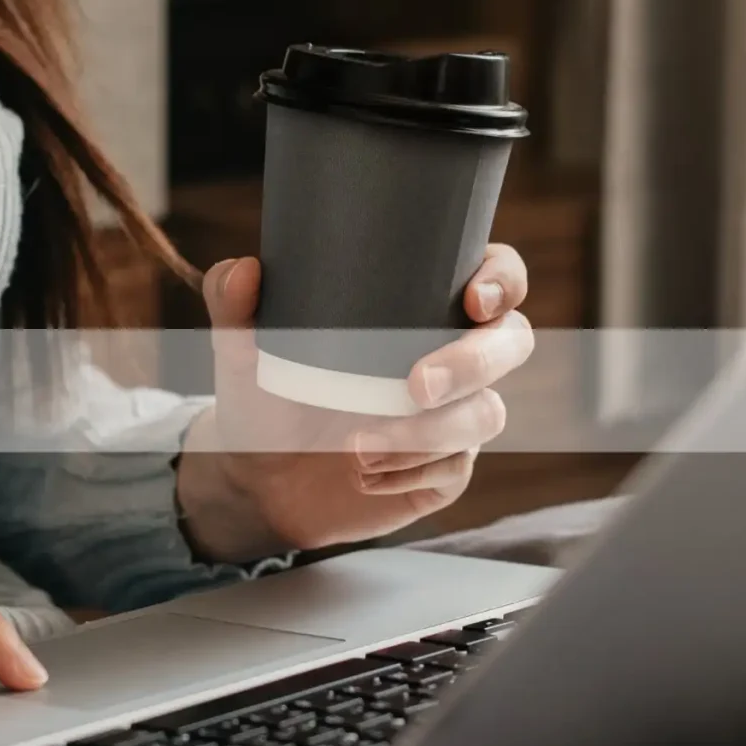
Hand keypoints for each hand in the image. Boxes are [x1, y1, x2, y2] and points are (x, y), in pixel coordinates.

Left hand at [175, 248, 533, 561]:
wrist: (258, 475)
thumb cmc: (266, 392)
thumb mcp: (241, 347)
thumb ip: (233, 302)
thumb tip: (244, 270)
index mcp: (421, 306)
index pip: (495, 277)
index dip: (502, 280)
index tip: (473, 299)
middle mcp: (454, 354)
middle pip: (512, 344)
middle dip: (471, 364)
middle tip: (413, 386)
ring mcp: (457, 413)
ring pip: (484, 414)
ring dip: (424, 434)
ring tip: (357, 446)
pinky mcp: (448, 469)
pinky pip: (455, 468)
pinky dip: (408, 472)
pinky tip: (364, 475)